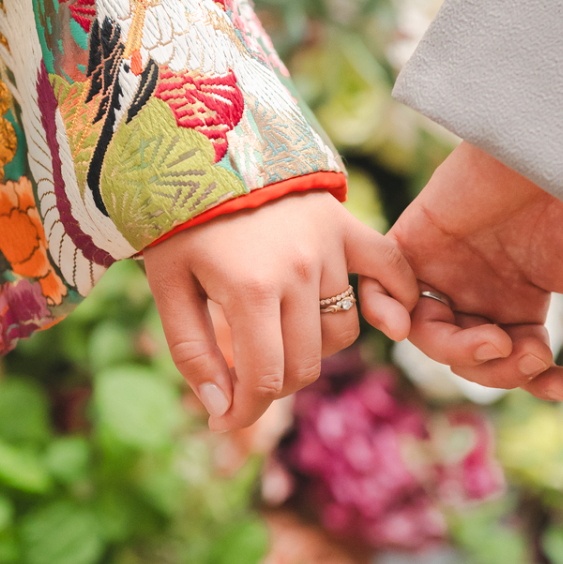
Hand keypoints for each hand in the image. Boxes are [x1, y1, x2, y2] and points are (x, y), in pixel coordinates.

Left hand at [144, 191, 417, 430]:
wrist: (204, 144)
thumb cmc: (179, 221)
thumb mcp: (167, 286)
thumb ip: (193, 352)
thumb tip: (221, 410)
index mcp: (249, 290)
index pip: (266, 379)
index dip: (245, 411)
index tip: (225, 419)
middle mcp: (298, 270)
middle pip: (306, 364)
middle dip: (272, 385)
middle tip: (244, 376)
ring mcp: (329, 247)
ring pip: (340, 331)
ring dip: (312, 347)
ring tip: (279, 333)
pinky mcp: (347, 226)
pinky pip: (391, 271)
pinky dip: (395, 299)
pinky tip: (388, 320)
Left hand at [360, 143, 562, 400]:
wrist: (560, 148)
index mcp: (520, 300)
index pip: (514, 361)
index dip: (535, 381)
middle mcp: (479, 288)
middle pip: (468, 356)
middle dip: (499, 368)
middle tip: (527, 350)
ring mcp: (445, 266)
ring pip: (430, 335)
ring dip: (457, 350)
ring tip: (492, 339)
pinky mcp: (415, 238)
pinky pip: (384, 288)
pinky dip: (389, 310)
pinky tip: (412, 322)